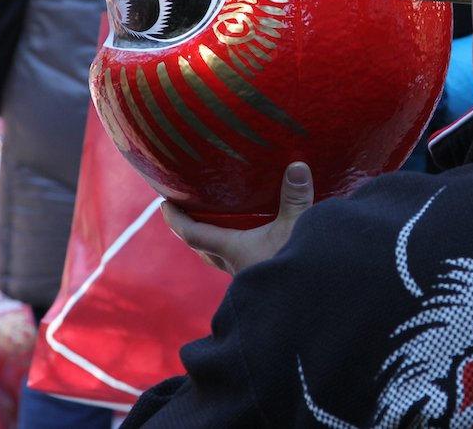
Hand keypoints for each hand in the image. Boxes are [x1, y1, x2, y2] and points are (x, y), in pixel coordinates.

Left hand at [161, 161, 313, 275]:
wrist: (308, 308)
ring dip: (216, 244)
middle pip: (203, 248)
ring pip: (221, 259)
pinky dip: (239, 252)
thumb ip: (296, 198)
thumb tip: (297, 165)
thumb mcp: (297, 228)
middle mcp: (234, 265)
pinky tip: (255, 244)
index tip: (164, 204)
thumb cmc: (295, 269)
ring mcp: (247, 278)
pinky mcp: (261, 284)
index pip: (193, 234)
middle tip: (186, 213)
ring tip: (220, 226)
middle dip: (192, 230)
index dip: (176, 219)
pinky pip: (241, 265)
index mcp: (232, 249)